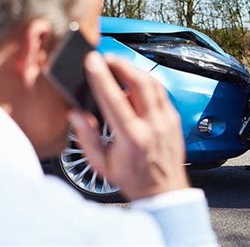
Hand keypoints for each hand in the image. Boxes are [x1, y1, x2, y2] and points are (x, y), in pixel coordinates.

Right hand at [69, 52, 188, 200]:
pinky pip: (161, 92)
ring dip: (134, 70)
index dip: (101, 77)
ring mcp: (167, 120)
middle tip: (106, 58)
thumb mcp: (102, 164)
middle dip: (121, 64)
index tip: (92, 61)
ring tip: (118, 66)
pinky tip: (135, 83)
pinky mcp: (174, 118)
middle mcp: (153, 126)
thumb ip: (86, 137)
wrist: (164, 190)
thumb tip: (75, 114)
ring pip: (153, 84)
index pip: (115, 99)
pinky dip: (147, 83)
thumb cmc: (134, 179)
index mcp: (132, 138)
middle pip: (140, 82)